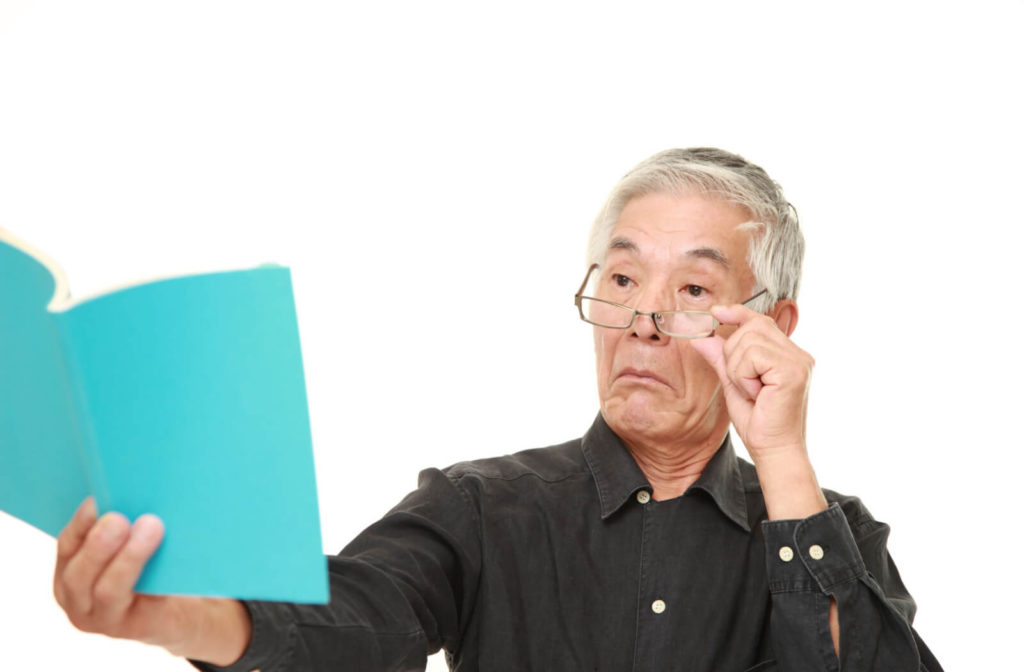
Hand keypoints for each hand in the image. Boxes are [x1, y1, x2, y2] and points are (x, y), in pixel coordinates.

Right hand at [53, 497, 250, 665]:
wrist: (177, 610)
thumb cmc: (150, 566)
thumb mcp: (130, 541)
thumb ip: (126, 522)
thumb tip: (136, 481)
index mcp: (70, 570)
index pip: (67, 544)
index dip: (80, 523)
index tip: (96, 499)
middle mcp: (78, 599)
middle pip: (79, 573)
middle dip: (98, 543)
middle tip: (118, 518)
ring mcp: (104, 618)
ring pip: (109, 590)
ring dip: (130, 557)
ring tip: (152, 526)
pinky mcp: (135, 628)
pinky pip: (142, 605)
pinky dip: (155, 580)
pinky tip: (171, 557)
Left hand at [689, 302, 812, 461]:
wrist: (773, 451)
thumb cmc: (758, 422)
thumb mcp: (734, 384)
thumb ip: (722, 359)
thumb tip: (701, 337)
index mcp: (788, 356)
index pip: (762, 321)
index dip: (738, 313)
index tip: (717, 312)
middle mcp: (798, 354)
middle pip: (752, 327)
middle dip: (734, 354)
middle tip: (745, 384)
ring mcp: (799, 361)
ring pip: (749, 340)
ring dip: (739, 369)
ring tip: (753, 392)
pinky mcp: (793, 370)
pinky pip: (754, 356)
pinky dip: (745, 376)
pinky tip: (757, 394)